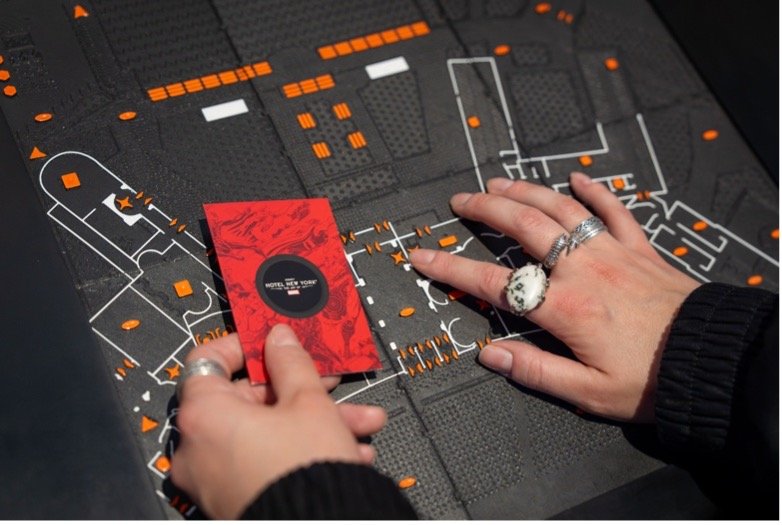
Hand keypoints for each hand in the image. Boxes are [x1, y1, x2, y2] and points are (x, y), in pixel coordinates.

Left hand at [170, 325, 386, 518]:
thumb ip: (290, 362)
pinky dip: (299, 451)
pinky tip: (348, 451)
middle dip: (300, 391)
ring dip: (314, 422)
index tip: (272, 343)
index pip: (208, 360)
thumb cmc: (304, 470)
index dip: (245, 346)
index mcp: (203, 415)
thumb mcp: (308, 401)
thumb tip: (279, 339)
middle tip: (330, 383)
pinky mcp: (233, 499)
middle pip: (248, 400)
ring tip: (359, 425)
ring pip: (266, 433)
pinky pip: (265, 461)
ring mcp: (214, 479)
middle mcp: (198, 449)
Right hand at [409, 173, 698, 422]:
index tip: (422, 256)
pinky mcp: (640, 248)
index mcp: (565, 308)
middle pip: (523, 225)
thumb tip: (489, 355)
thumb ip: (535, 372)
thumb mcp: (588, 393)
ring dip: (524, 190)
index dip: (451, 268)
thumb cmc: (653, 380)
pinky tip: (576, 179)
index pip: (493, 282)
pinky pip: (614, 210)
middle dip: (484, 209)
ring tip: (497, 183)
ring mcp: (612, 252)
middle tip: (458, 201)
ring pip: (560, 209)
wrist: (713, 360)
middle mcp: (583, 270)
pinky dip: (594, 191)